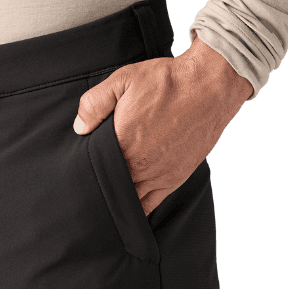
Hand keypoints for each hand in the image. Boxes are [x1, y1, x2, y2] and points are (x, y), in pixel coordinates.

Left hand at [73, 31, 253, 215]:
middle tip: (87, 189)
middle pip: (110, 188)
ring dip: (118, 199)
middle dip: (99, 188)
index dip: (85, 172)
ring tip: (106, 198)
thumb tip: (79, 128)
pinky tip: (129, 207)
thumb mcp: (123, 80)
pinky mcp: (175, 179)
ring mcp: (158, 176)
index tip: (77, 172)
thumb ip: (94, 104)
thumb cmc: (167, 82)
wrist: (210, 86)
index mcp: (122, 144)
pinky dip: (138, 208)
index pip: (94, 169)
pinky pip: (151, 204)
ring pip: (129, 200)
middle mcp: (139, 165)